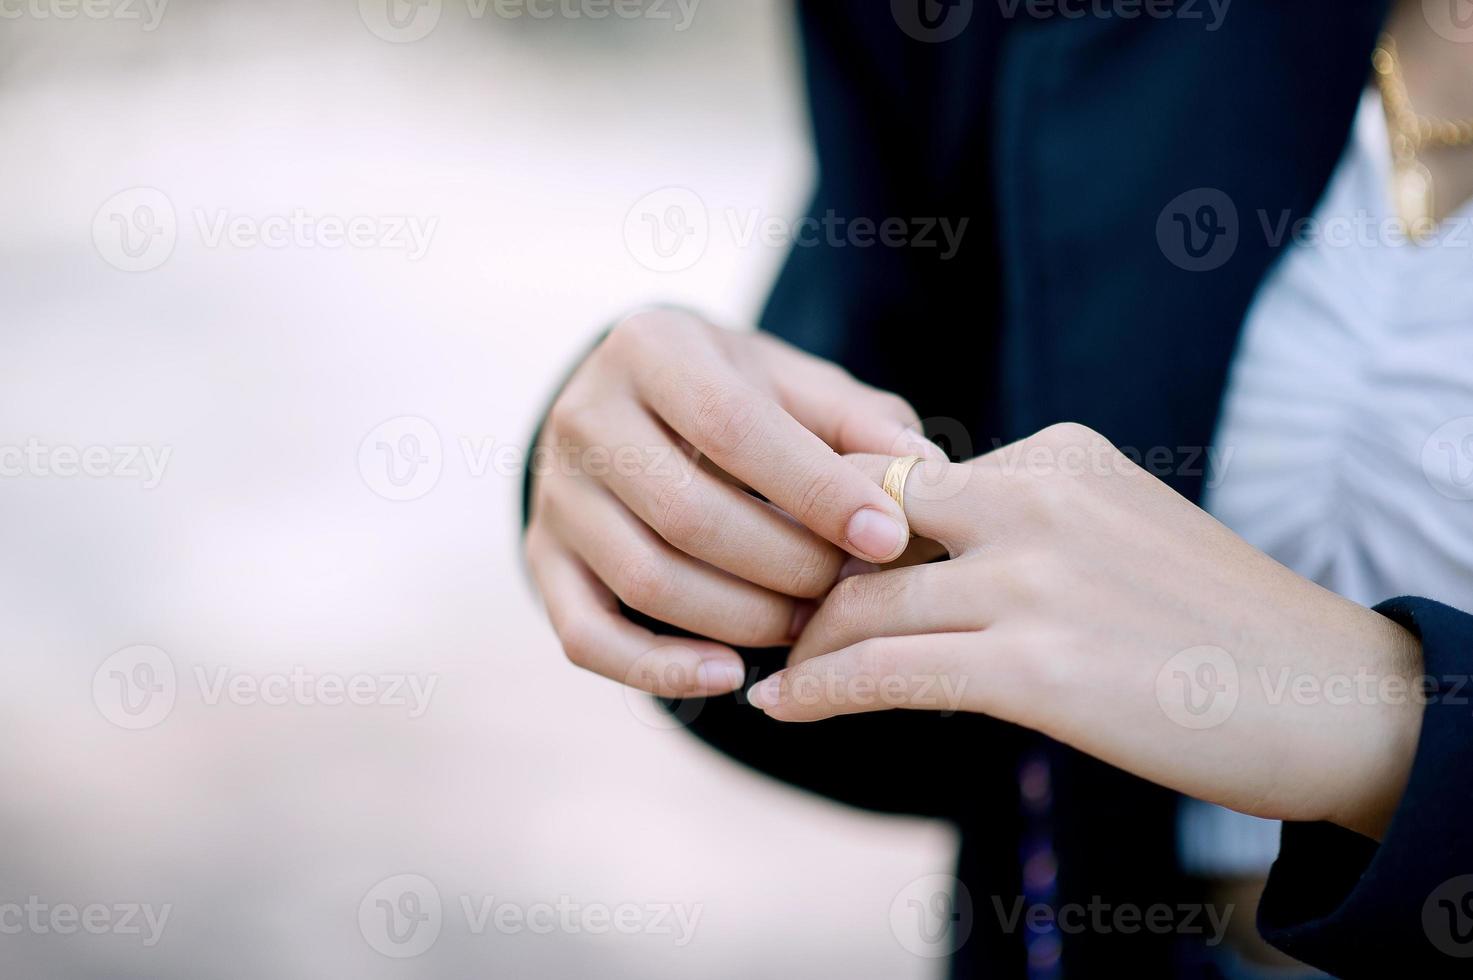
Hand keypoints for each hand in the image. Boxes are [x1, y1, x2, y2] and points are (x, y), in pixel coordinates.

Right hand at [525, 308, 941, 697]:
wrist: (633, 402)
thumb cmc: (732, 393)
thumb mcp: (792, 382)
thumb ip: (856, 421)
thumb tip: (925, 470)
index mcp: (650, 348)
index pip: (733, 427)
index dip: (816, 490)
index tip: (888, 536)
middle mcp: (583, 416)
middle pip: (688, 514)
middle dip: (786, 564)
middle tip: (849, 587)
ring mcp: (555, 494)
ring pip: (646, 580)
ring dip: (743, 617)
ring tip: (810, 624)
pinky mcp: (543, 561)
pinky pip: (588, 636)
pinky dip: (660, 668)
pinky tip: (730, 675)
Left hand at [748, 424, 1423, 839]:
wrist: (1329, 696)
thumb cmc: (1214, 624)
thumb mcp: (1114, 532)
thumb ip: (1021, 524)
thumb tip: (913, 559)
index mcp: (1057, 452)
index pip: (904, 477)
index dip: (839, 525)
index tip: (800, 561)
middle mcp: (1038, 495)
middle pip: (862, 522)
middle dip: (803, 569)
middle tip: (766, 611)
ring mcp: (1036, 577)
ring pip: (864, 602)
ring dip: (802, 644)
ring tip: (773, 673)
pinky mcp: (1036, 665)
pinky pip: (886, 670)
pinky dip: (817, 690)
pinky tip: (779, 707)